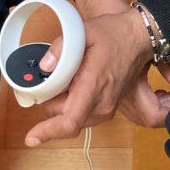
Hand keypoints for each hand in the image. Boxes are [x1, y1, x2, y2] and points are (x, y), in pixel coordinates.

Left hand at [24, 0, 169, 146]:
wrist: (138, 39)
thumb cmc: (113, 33)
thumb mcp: (85, 31)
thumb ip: (62, 47)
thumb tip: (44, 67)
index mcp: (94, 86)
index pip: (70, 121)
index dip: (48, 132)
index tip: (31, 138)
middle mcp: (101, 105)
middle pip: (62, 116)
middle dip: (48, 100)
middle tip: (48, 75)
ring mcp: (106, 110)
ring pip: (71, 117)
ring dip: (60, 102)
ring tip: (65, 74)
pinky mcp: (107, 109)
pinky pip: (80, 114)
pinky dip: (70, 102)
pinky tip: (73, 81)